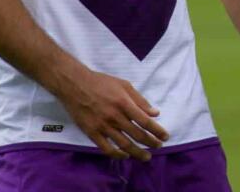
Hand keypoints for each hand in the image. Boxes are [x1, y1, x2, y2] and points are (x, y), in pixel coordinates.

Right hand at [55, 68, 169, 161]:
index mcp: (124, 103)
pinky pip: (106, 148)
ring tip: (146, 156)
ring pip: (124, 144)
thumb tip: (155, 113)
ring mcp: (102, 126)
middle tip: (158, 146)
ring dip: (137, 152)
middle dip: (150, 142)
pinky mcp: (91, 132)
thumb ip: (140, 100)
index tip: (165, 136)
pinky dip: (117, 154)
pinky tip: (125, 155)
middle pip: (137, 134)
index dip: (157, 131)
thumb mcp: (123, 85)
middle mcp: (115, 116)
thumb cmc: (101, 82)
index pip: (145, 121)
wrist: (75, 85)